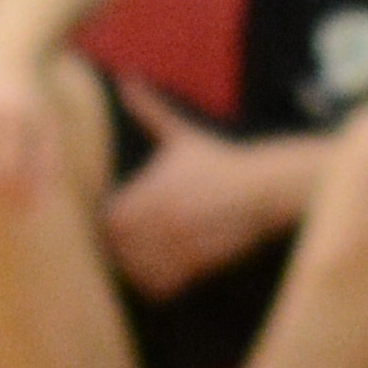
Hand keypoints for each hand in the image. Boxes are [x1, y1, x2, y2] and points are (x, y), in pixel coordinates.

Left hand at [99, 79, 280, 297]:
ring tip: (137, 255)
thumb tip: (126, 79)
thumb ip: (149, 110)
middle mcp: (163, 221)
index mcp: (154, 189)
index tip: (115, 215)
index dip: (108, 219)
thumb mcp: (181, 134)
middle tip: (121, 239)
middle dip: (116, 244)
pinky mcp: (196, 267)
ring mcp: (179, 247)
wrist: (259, 189)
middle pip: (118, 247)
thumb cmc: (217, 160)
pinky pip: (160, 287)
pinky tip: (158, 269)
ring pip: (136, 270)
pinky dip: (153, 284)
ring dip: (132, 265)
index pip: (110, 218)